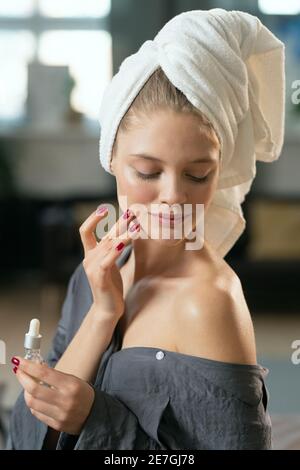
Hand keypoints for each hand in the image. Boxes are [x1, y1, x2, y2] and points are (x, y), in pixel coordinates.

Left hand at [13, 357, 94, 434]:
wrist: (96, 414)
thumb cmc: (83, 394)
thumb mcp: (72, 379)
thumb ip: (54, 375)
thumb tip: (35, 367)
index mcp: (71, 385)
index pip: (44, 373)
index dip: (28, 366)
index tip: (19, 361)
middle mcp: (65, 400)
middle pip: (34, 389)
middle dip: (22, 378)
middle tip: (19, 371)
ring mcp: (60, 414)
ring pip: (32, 402)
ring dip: (26, 391)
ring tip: (28, 385)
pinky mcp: (56, 424)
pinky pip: (36, 413)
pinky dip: (33, 403)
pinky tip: (35, 398)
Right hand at [79, 205, 139, 321]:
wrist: (107, 310)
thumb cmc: (111, 286)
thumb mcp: (111, 263)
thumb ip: (113, 248)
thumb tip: (125, 231)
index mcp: (90, 254)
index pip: (85, 231)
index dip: (93, 218)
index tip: (105, 208)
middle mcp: (89, 259)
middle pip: (104, 235)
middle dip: (119, 223)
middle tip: (133, 212)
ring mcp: (92, 268)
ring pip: (107, 245)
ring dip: (123, 234)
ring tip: (136, 226)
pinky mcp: (99, 278)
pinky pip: (107, 261)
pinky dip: (114, 251)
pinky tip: (122, 244)